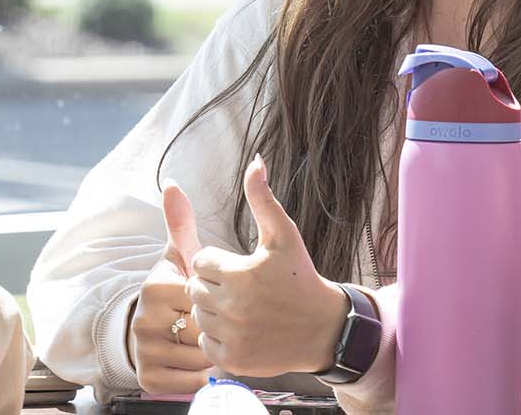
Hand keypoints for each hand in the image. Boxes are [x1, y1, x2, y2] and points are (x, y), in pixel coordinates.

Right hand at [131, 184, 212, 393]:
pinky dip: (201, 374)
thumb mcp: (180, 257)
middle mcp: (143, 320)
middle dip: (216, 325)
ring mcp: (144, 351)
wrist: (158, 331)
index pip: (202, 296)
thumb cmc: (178, 290)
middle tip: (211, 319)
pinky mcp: (149, 380)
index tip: (206, 295)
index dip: (215, 298)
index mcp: (154, 287)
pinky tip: (196, 360)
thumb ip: (180, 223)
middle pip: (203, 326)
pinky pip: (192, 380)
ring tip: (204, 338)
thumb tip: (172, 182)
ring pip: (200, 356)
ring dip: (212, 350)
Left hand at [184, 156, 348, 377]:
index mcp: (239, 274)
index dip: (221, 263)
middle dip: (214, 286)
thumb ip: (263, 198)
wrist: (325, 328)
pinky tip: (243, 329)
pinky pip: (205, 343)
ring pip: (199, 316)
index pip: (201, 262)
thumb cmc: (301, 277)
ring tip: (244, 309)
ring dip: (215, 311)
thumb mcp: (284, 235)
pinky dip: (219, 337)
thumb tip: (254, 161)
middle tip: (243, 289)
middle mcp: (232, 307)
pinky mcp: (232, 360)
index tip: (243, 269)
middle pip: (195, 289)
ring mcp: (232, 336)